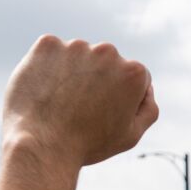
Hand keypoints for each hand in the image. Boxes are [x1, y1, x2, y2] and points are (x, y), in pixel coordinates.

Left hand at [0, 35, 158, 189]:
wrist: (42, 145)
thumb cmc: (88, 145)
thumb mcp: (131, 135)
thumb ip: (148, 109)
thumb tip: (147, 88)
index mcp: (134, 72)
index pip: (132, 77)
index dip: (119, 98)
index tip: (102, 114)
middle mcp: (108, 52)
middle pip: (105, 62)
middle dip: (96, 80)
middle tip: (80, 109)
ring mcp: (76, 46)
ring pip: (78, 56)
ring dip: (72, 72)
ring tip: (59, 102)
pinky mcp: (47, 44)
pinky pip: (51, 52)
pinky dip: (48, 67)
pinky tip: (45, 91)